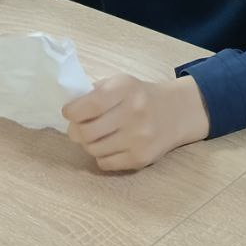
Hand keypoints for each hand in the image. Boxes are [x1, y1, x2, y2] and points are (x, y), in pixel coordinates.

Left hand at [62, 74, 210, 171]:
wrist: (176, 112)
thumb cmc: (139, 96)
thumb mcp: (120, 83)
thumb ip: (94, 93)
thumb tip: (69, 110)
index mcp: (125, 88)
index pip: (88, 105)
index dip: (72, 111)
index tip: (69, 112)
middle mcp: (134, 112)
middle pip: (86, 132)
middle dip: (75, 131)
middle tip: (79, 127)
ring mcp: (139, 138)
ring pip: (93, 150)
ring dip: (89, 144)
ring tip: (97, 135)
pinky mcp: (141, 158)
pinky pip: (104, 163)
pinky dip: (102, 156)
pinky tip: (111, 145)